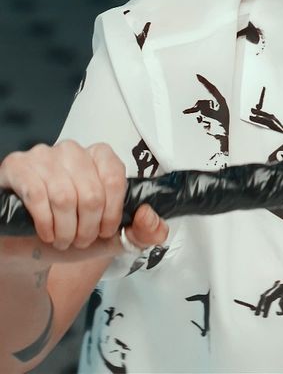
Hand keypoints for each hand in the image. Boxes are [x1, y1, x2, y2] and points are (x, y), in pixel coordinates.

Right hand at [0, 140, 167, 258]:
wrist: (31, 245)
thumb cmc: (71, 231)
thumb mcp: (112, 237)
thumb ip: (144, 231)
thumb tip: (150, 216)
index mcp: (100, 156)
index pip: (115, 178)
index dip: (112, 212)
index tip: (105, 231)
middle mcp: (73, 151)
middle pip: (91, 192)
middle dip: (88, 227)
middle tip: (80, 240)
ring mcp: (44, 156)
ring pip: (64, 196)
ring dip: (66, 229)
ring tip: (63, 239)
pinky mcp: (18, 167)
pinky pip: (37, 194)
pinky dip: (45, 222)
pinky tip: (46, 233)